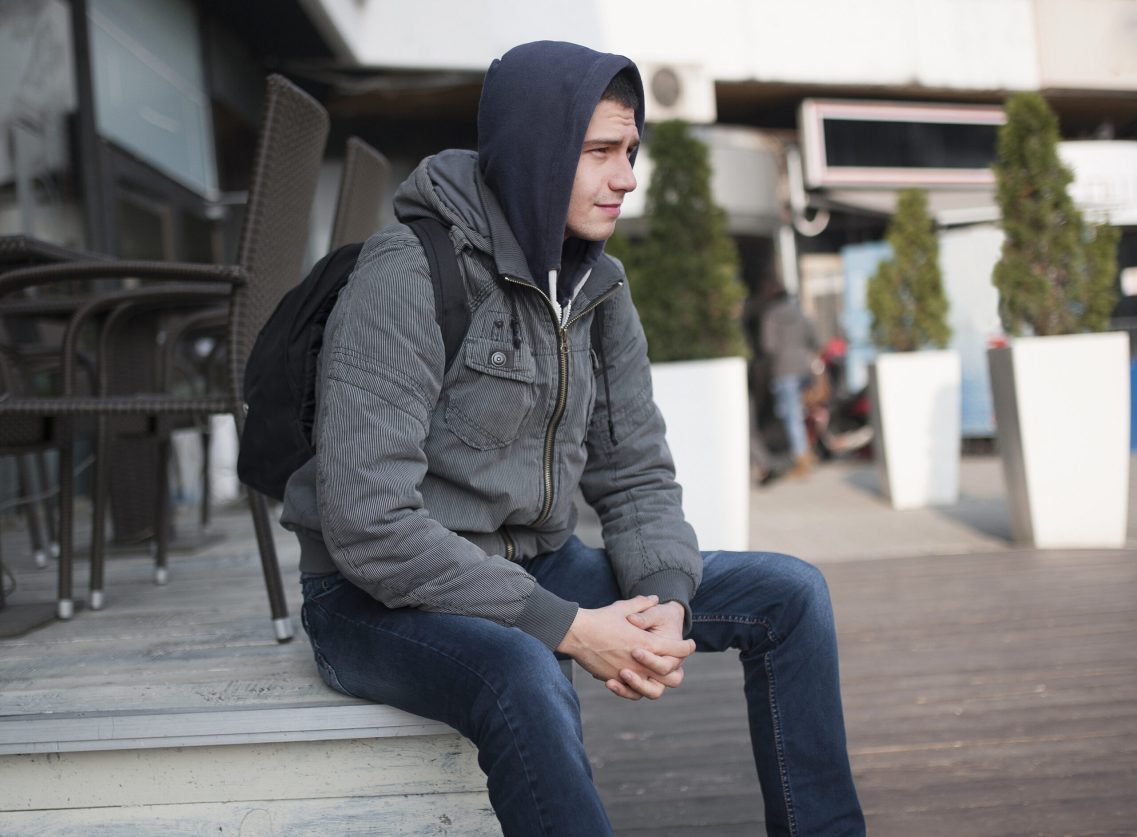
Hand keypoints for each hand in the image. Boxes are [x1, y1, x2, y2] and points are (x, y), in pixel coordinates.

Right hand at [556, 595, 694, 700]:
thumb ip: (642, 604)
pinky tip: (635, 681)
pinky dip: (637, 689)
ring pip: (654, 688)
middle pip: (670, 673)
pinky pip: (633, 692)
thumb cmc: (600, 619)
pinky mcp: (615, 680)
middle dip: (676, 667)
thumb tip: (655, 598)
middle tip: (675, 660)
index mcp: (646, 642)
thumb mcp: (623, 608)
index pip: (675, 649)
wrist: (576, 633)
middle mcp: (640, 661)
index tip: (690, 645)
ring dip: (658, 682)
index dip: (686, 647)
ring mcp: (628, 673)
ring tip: (656, 675)